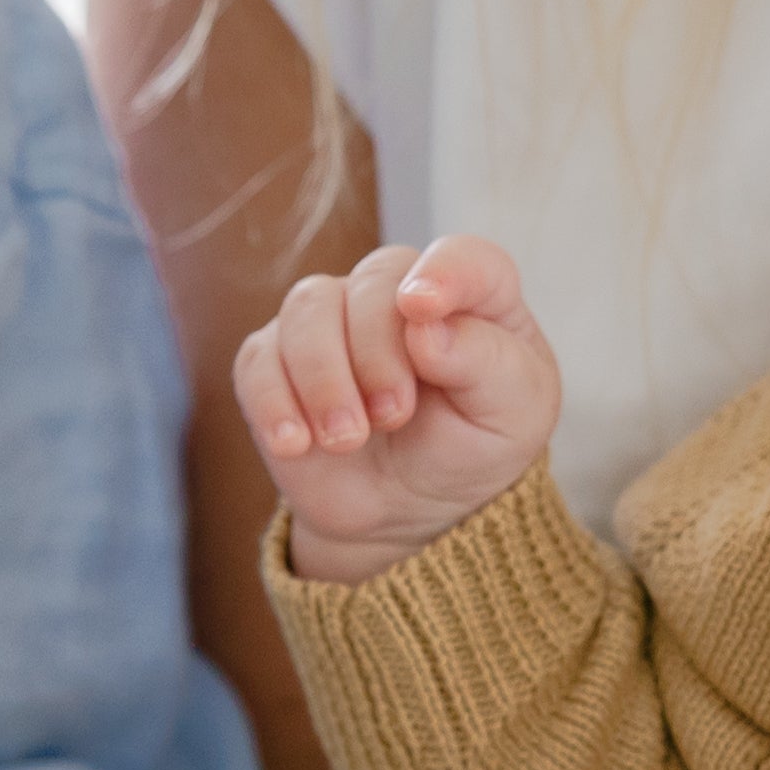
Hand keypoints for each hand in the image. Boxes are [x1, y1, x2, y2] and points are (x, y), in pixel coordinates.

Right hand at [239, 235, 565, 583]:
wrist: (409, 511)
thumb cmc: (469, 450)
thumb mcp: (511, 416)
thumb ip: (485, 362)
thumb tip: (425, 327)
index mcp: (474, 296)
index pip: (463, 258)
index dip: (443, 273)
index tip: (421, 308)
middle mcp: (397, 293)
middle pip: (374, 282)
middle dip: (377, 353)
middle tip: (393, 417)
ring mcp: (333, 321)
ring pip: (308, 308)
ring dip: (324, 378)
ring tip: (346, 439)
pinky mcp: (278, 362)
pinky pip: (259, 360)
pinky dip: (273, 402)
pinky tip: (296, 445)